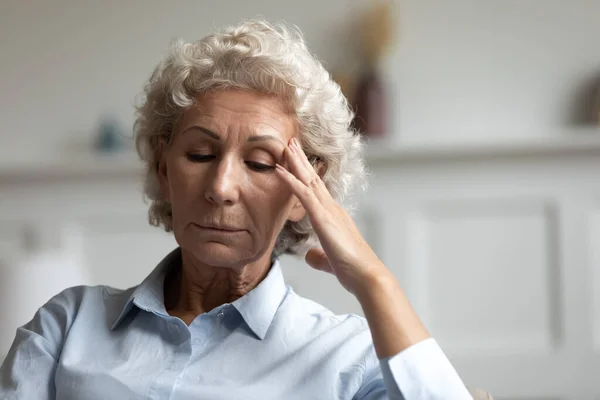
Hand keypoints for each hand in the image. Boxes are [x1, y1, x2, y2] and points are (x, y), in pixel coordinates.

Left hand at [275, 137, 387, 294]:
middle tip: (292, 142)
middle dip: (301, 159)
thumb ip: (319, 256)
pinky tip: (279, 169)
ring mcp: (328, 211)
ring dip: (295, 161)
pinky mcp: (323, 218)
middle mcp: (333, 208)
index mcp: (334, 216)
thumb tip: (309, 256)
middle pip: (313, 178)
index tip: (298, 161)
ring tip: (286, 144)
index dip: (307, 174)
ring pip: (308, 179)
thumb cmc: (354, 270)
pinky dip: (290, 179)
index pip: (318, 190)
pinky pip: (303, 194)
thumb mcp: (330, 260)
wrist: (367, 275)